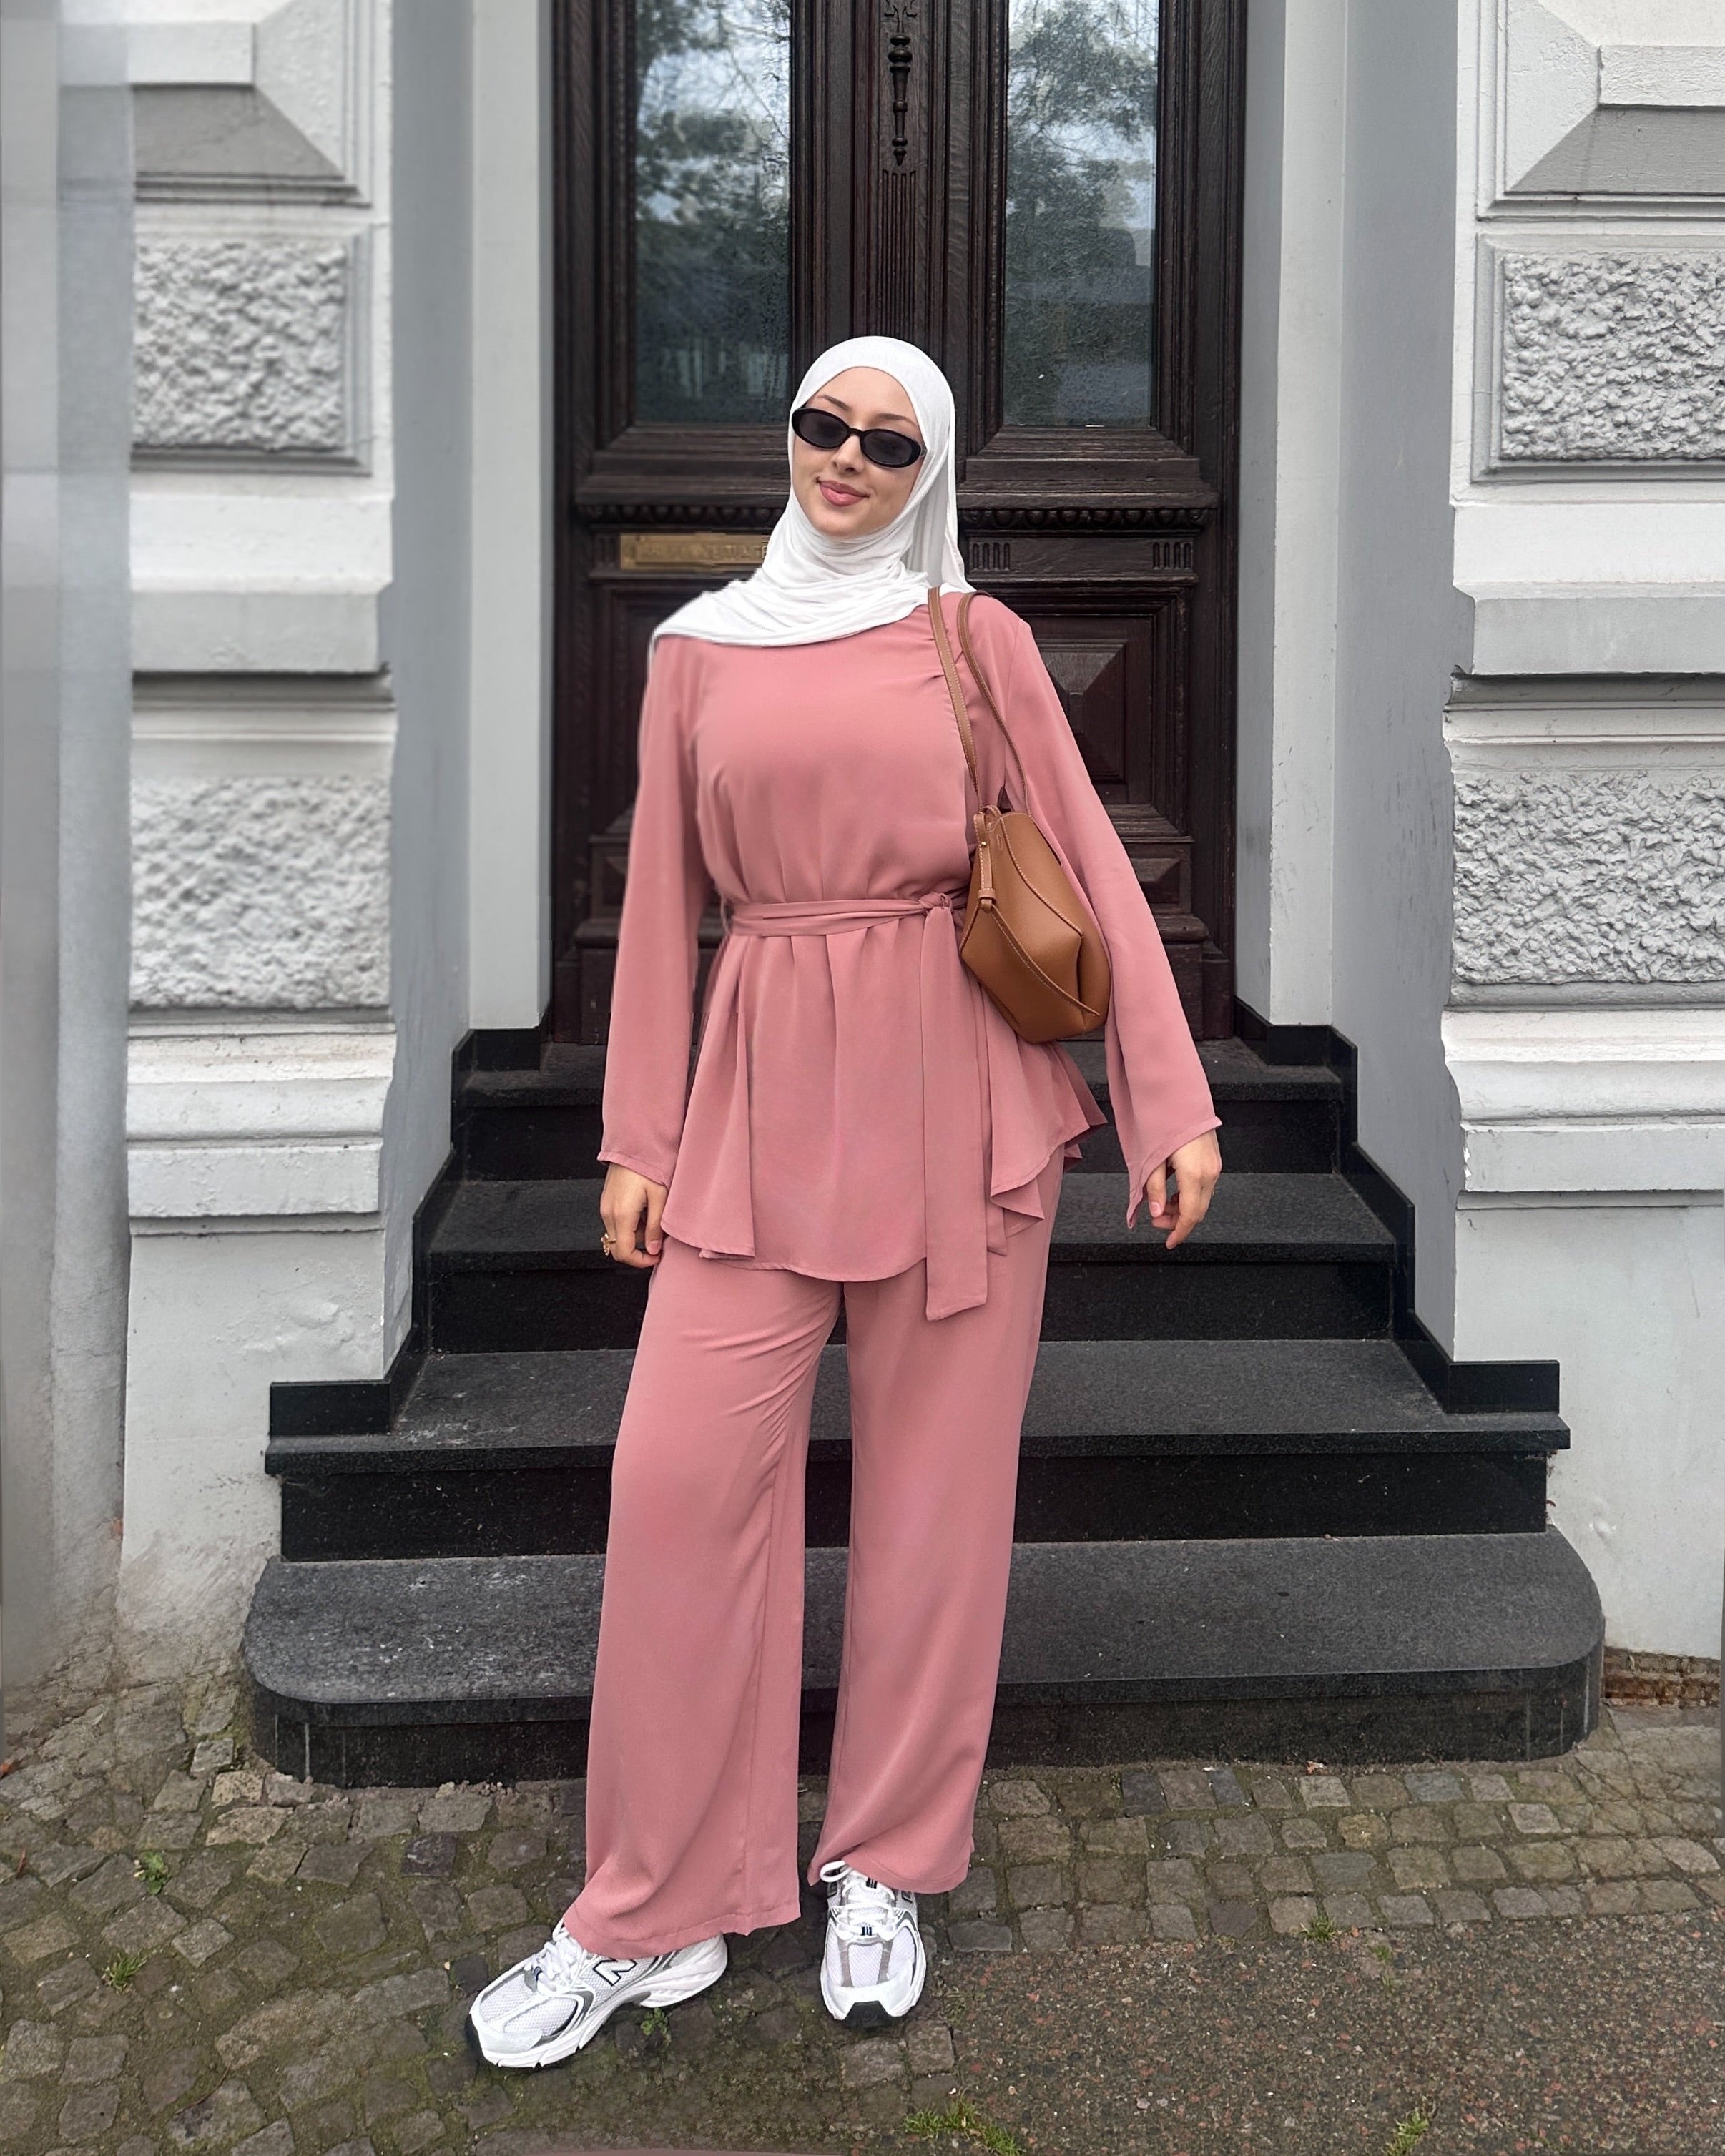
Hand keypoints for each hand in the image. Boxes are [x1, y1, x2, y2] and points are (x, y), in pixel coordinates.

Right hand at [600, 1165, 668, 1268]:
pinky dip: (630, 1226)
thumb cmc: (648, 1167)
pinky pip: (616, 1223)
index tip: (657, 1257)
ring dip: (636, 1237)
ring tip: (654, 1221)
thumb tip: (653, 1249)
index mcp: (621, 1215)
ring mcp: (605, 1208)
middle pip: (617, 1248)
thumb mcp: (659, 1198)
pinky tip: (644, 1212)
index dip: (641, 1261)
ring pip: (618, 1236)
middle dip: (637, 1252)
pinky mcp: (607, 1202)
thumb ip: (655, 1227)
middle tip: (657, 1244)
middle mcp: (608, 1214)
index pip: (624, 1253)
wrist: (633, 1145)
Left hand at [1146, 1130, 1221, 1250]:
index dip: (1179, 1232)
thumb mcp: (1153, 1159)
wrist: (1179, 1097)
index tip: (1169, 1242)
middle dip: (1178, 1222)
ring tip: (1162, 1205)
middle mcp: (1210, 1173)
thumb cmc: (1164, 1123)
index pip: (1190, 1216)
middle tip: (1157, 1220)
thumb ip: (1155, 1189)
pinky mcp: (1214, 1159)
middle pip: (1198, 1211)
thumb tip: (1156, 1213)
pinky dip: (1190, 1196)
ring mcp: (1214, 1165)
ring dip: (1184, 1208)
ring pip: (1202, 1200)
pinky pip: (1205, 1187)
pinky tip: (1175, 1192)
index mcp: (1194, 1175)